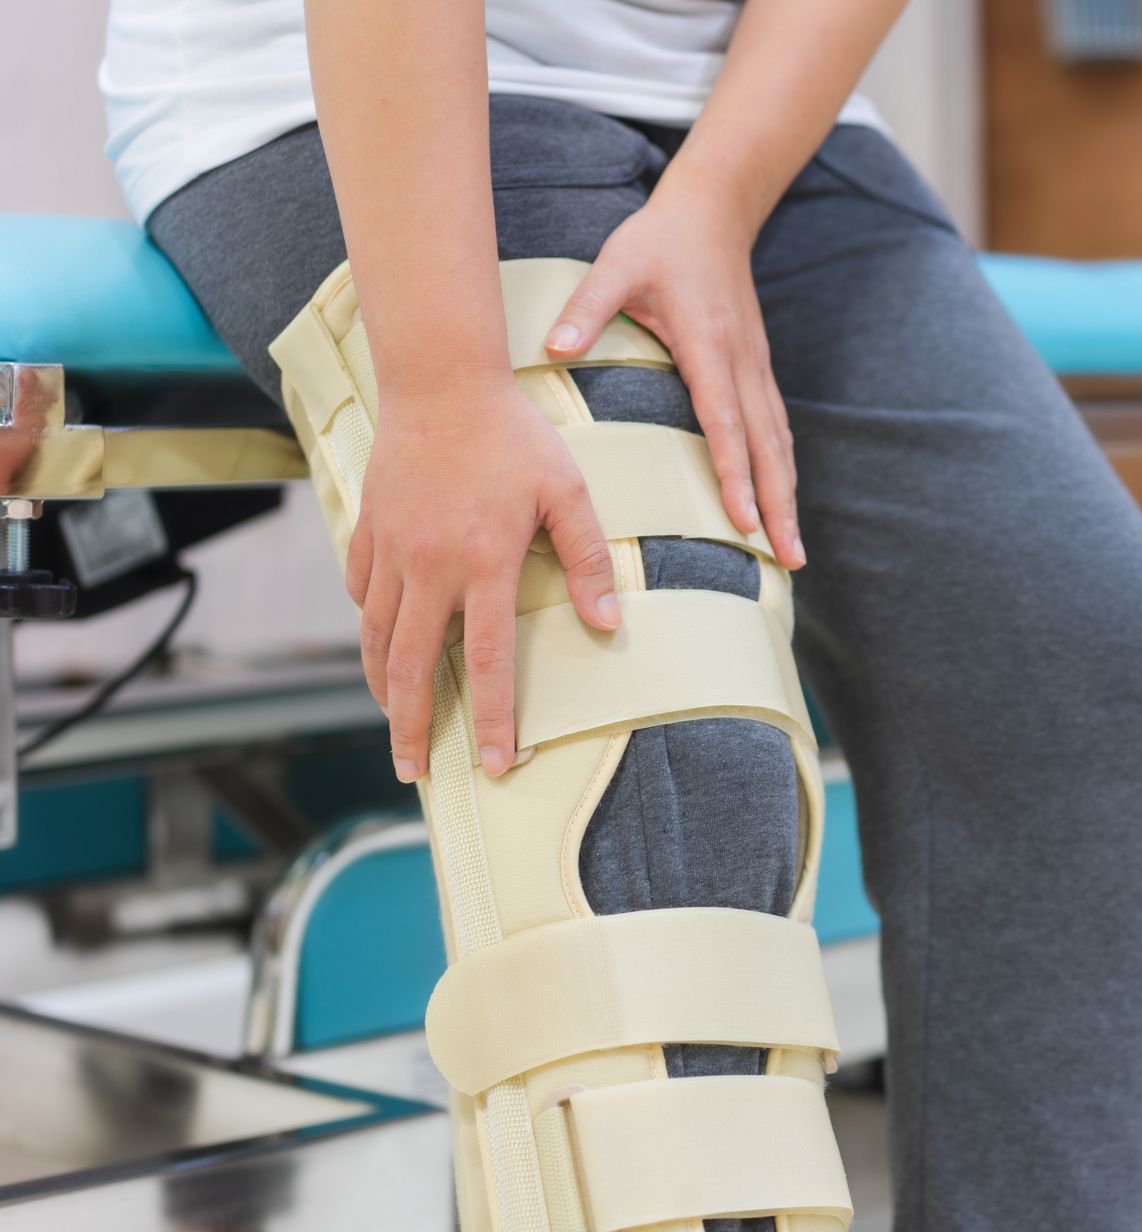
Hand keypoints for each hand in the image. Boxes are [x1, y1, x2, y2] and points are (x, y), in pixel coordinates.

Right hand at [347, 374, 619, 782]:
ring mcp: (391, 550)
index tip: (496, 765)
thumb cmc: (514, 436)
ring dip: (384, 690)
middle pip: (412, 669)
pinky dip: (371, 627)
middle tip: (415, 772)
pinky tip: (383, 644)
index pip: (486, 663)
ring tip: (396, 726)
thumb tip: (609, 623)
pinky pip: (363, 594)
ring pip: (376, 639)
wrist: (440, 381)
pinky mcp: (367, 529)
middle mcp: (429, 567)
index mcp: (484, 564)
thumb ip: (588, 559)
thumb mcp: (569, 492)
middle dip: (413, 729)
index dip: (493, 720)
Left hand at [543, 189, 804, 569]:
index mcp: (708, 344)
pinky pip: (776, 430)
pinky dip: (783, 471)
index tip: (743, 520)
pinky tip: (783, 502)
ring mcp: (757, 368)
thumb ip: (587, 308)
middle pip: (767, 449)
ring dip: (788, 498)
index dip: (734, 474)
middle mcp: (742, 363)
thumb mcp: (614, 265)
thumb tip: (555, 348)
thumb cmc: (658, 241)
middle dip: (778, 506)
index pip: (724, 422)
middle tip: (790, 560)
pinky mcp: (759, 369)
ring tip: (794, 552)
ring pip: (780, 445)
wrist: (714, 211)